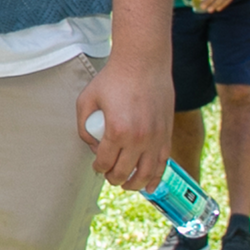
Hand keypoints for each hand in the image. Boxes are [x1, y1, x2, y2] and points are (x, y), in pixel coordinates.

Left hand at [74, 48, 166, 191]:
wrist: (143, 63)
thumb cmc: (114, 78)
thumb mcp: (87, 99)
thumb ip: (83, 125)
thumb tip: (92, 146)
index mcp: (117, 131)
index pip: (105, 163)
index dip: (98, 168)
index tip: (97, 166)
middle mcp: (138, 138)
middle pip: (123, 173)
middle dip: (113, 178)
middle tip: (109, 175)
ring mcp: (155, 138)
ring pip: (145, 174)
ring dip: (134, 184)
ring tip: (126, 184)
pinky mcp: (166, 134)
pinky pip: (162, 164)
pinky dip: (156, 178)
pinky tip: (150, 186)